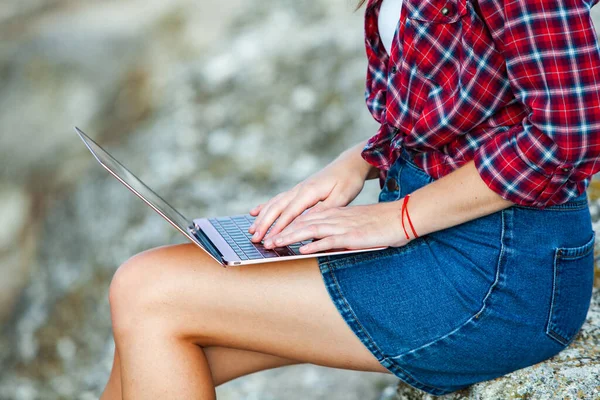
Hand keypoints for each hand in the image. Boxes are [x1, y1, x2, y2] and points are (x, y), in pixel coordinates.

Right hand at [248, 154, 370, 243]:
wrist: (349, 164)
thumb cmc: (348, 181)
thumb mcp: (341, 198)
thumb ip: (323, 210)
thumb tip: (307, 222)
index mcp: (309, 192)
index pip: (290, 213)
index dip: (278, 228)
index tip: (270, 241)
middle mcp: (299, 189)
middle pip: (277, 208)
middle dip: (265, 225)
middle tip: (255, 239)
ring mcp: (297, 189)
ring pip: (274, 203)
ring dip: (262, 217)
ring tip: (252, 230)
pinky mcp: (298, 190)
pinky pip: (278, 199)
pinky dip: (265, 206)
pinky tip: (255, 212)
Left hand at [262, 201, 409, 252]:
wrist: (402, 217)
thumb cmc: (380, 224)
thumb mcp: (354, 226)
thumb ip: (336, 232)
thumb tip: (319, 242)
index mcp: (334, 214)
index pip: (304, 218)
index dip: (285, 225)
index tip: (270, 233)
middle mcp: (334, 218)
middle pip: (301, 223)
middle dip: (281, 232)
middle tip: (263, 240)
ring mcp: (342, 226)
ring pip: (310, 230)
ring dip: (290, 238)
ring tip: (274, 244)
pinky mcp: (352, 236)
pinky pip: (330, 240)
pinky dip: (315, 245)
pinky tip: (302, 250)